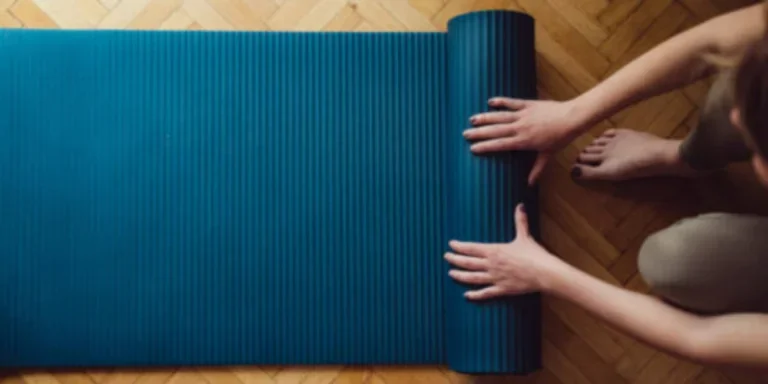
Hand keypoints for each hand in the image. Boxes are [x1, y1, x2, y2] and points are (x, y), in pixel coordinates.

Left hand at [444, 204, 562, 299]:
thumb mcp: (525, 236)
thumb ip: (520, 221)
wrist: (544, 273)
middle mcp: (491, 265)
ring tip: (450, 273)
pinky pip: (485, 293)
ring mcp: (495, 278)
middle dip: (455, 260)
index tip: (450, 244)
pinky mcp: (502, 289)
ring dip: (460, 276)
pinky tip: (467, 295)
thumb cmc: (534, 254)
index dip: (459, 246)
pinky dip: (475, 295)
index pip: (471, 248)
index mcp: (494, 251)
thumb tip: (520, 206)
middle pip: (468, 262)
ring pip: (472, 278)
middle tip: (446, 257)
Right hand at [464, 97, 586, 184]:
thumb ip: (537, 169)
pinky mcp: (528, 104)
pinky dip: (501, 101)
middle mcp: (520, 128)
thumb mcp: (548, 155)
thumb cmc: (560, 138)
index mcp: (523, 141)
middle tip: (465, 134)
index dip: (485, 146)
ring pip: (500, 116)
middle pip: (495, 130)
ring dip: (485, 117)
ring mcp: (523, 115)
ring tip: (472, 119)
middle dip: (479, 132)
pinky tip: (490, 101)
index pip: (499, 145)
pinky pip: (511, 102)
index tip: (472, 148)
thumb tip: (530, 184)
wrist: (571, 118)